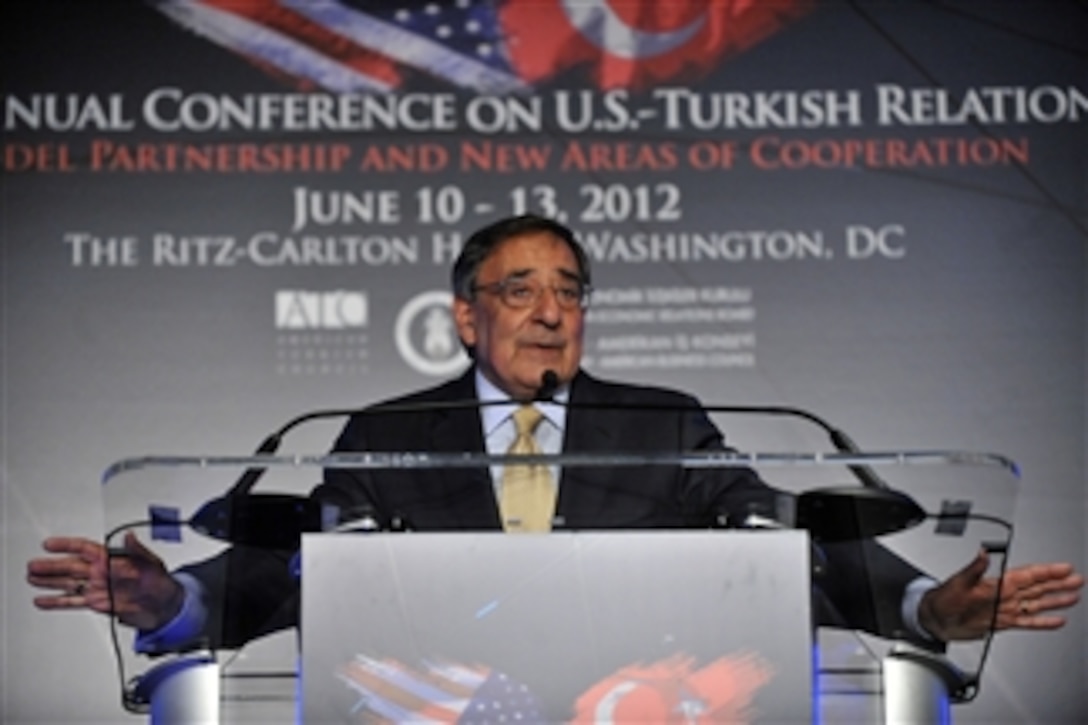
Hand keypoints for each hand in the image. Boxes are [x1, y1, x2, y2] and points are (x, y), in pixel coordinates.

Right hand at [26, 533, 184, 631]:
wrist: (166, 607)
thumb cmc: (162, 581)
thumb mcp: (152, 562)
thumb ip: (138, 550)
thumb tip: (129, 536)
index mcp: (113, 559)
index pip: (85, 548)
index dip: (67, 545)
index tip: (50, 544)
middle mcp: (103, 572)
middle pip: (71, 567)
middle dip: (51, 566)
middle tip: (33, 565)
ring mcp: (99, 588)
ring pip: (69, 583)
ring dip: (50, 582)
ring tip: (32, 578)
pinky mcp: (99, 603)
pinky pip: (74, 601)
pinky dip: (58, 602)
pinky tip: (43, 600)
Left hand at [918, 549, 1083, 640]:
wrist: (935, 618)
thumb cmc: (943, 598)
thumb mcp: (959, 581)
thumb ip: (974, 569)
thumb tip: (983, 553)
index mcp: (997, 583)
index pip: (1028, 575)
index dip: (1047, 572)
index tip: (1065, 567)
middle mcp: (1004, 595)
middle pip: (1037, 587)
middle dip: (1058, 583)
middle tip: (1077, 579)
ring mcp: (1005, 608)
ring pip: (1036, 603)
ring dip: (1055, 599)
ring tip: (1074, 595)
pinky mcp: (1002, 622)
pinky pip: (1027, 622)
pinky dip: (1043, 622)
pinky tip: (1057, 620)